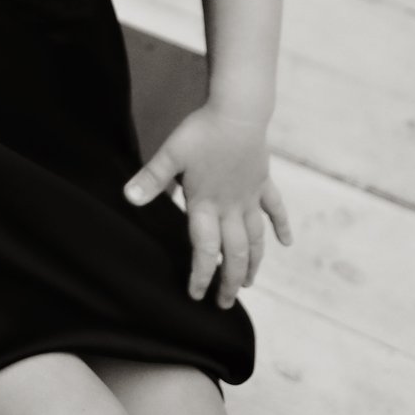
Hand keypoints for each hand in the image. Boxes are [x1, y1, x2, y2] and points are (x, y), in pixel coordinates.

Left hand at [123, 103, 293, 304]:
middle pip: (234, 253)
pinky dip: (282, 226)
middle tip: (225, 304)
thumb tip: (128, 198)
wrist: (239, 111)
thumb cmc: (202, 132)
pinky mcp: (262, 182)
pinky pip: (275, 209)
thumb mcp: (171, 154)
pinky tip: (286, 243)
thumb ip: (151, 179)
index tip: (196, 294)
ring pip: (255, 238)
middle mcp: (231, 207)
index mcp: (206, 204)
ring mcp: (250, 196)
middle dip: (230, 281)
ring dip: (254, 263)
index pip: (204, 249)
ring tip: (250, 283)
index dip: (201, 274)